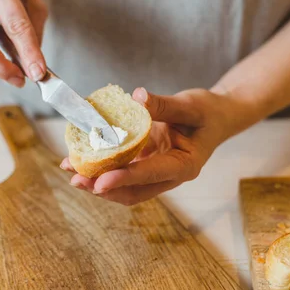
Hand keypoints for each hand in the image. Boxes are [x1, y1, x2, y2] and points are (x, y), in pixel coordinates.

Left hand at [61, 87, 251, 204]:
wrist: (218, 117)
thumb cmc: (208, 112)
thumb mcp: (191, 105)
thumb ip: (164, 105)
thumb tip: (137, 97)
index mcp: (184, 165)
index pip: (150, 175)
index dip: (124, 179)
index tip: (99, 182)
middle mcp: (169, 175)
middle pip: (133, 191)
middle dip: (103, 187)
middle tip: (76, 179)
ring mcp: (157, 172)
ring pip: (125, 186)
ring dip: (98, 181)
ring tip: (71, 171)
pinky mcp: (147, 164)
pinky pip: (123, 171)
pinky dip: (103, 167)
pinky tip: (82, 158)